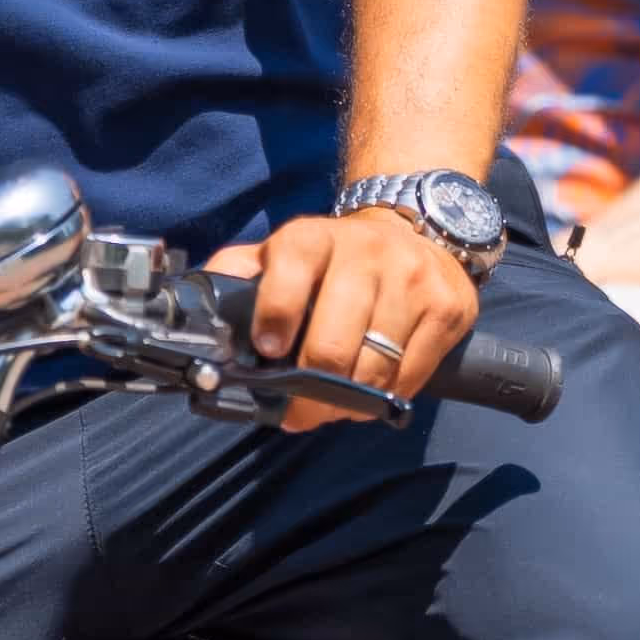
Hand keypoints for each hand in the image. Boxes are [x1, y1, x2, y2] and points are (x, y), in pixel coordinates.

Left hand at [203, 208, 480, 428]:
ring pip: (373, 369)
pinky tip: (370, 392)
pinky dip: (385, 396)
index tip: (267, 352)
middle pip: (331, 345)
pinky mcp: (449, 306)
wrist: (417, 227)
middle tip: (296, 412)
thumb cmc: (334, 259)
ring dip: (346, 403)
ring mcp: (413, 279)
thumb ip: (237, 277)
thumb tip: (191, 309)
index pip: (287, 275)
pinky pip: (411, 376)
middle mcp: (366, 253)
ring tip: (331, 407)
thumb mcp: (282, 252)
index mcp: (312, 238)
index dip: (274, 322)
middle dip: (307, 393)